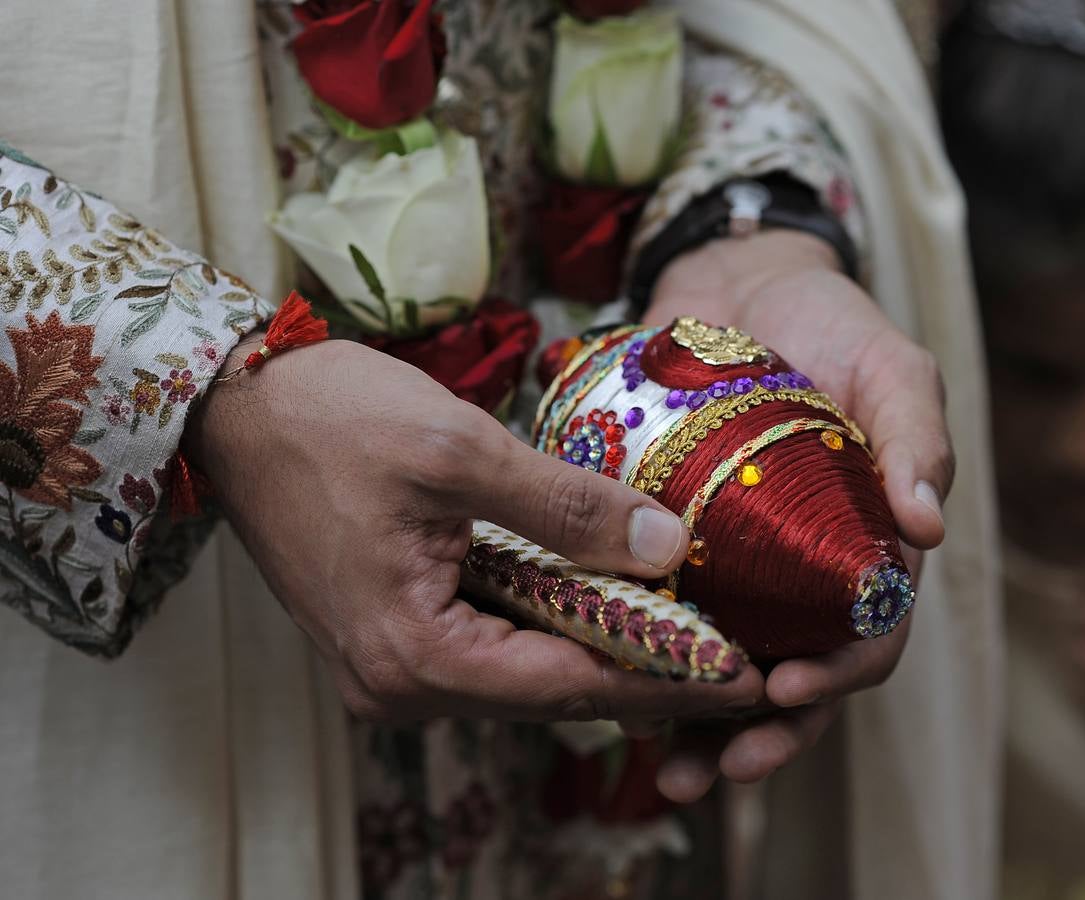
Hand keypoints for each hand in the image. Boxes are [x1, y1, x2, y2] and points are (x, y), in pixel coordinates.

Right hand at [184, 337, 762, 721]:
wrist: (235, 409)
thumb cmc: (330, 421)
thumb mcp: (457, 450)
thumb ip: (567, 505)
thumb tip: (671, 549)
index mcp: (414, 653)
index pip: (571, 683)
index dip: (667, 679)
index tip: (746, 676)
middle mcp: (401, 685)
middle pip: (554, 691)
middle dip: (649, 674)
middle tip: (740, 659)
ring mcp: (392, 668)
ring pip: (528, 675)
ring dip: (606, 652)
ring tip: (695, 635)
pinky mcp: (394, 638)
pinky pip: (495, 648)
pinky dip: (557, 630)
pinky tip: (612, 605)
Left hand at [641, 229, 950, 800]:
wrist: (741, 280)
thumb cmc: (833, 324)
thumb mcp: (892, 367)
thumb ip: (916, 438)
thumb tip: (931, 527)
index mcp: (867, 551)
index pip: (867, 640)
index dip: (837, 678)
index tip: (787, 694)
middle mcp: (803, 575)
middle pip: (793, 680)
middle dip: (760, 736)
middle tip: (711, 770)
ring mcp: (739, 567)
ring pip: (726, 668)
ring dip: (696, 725)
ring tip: (659, 767)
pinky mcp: (672, 543)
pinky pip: (661, 614)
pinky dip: (641, 658)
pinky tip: (605, 682)